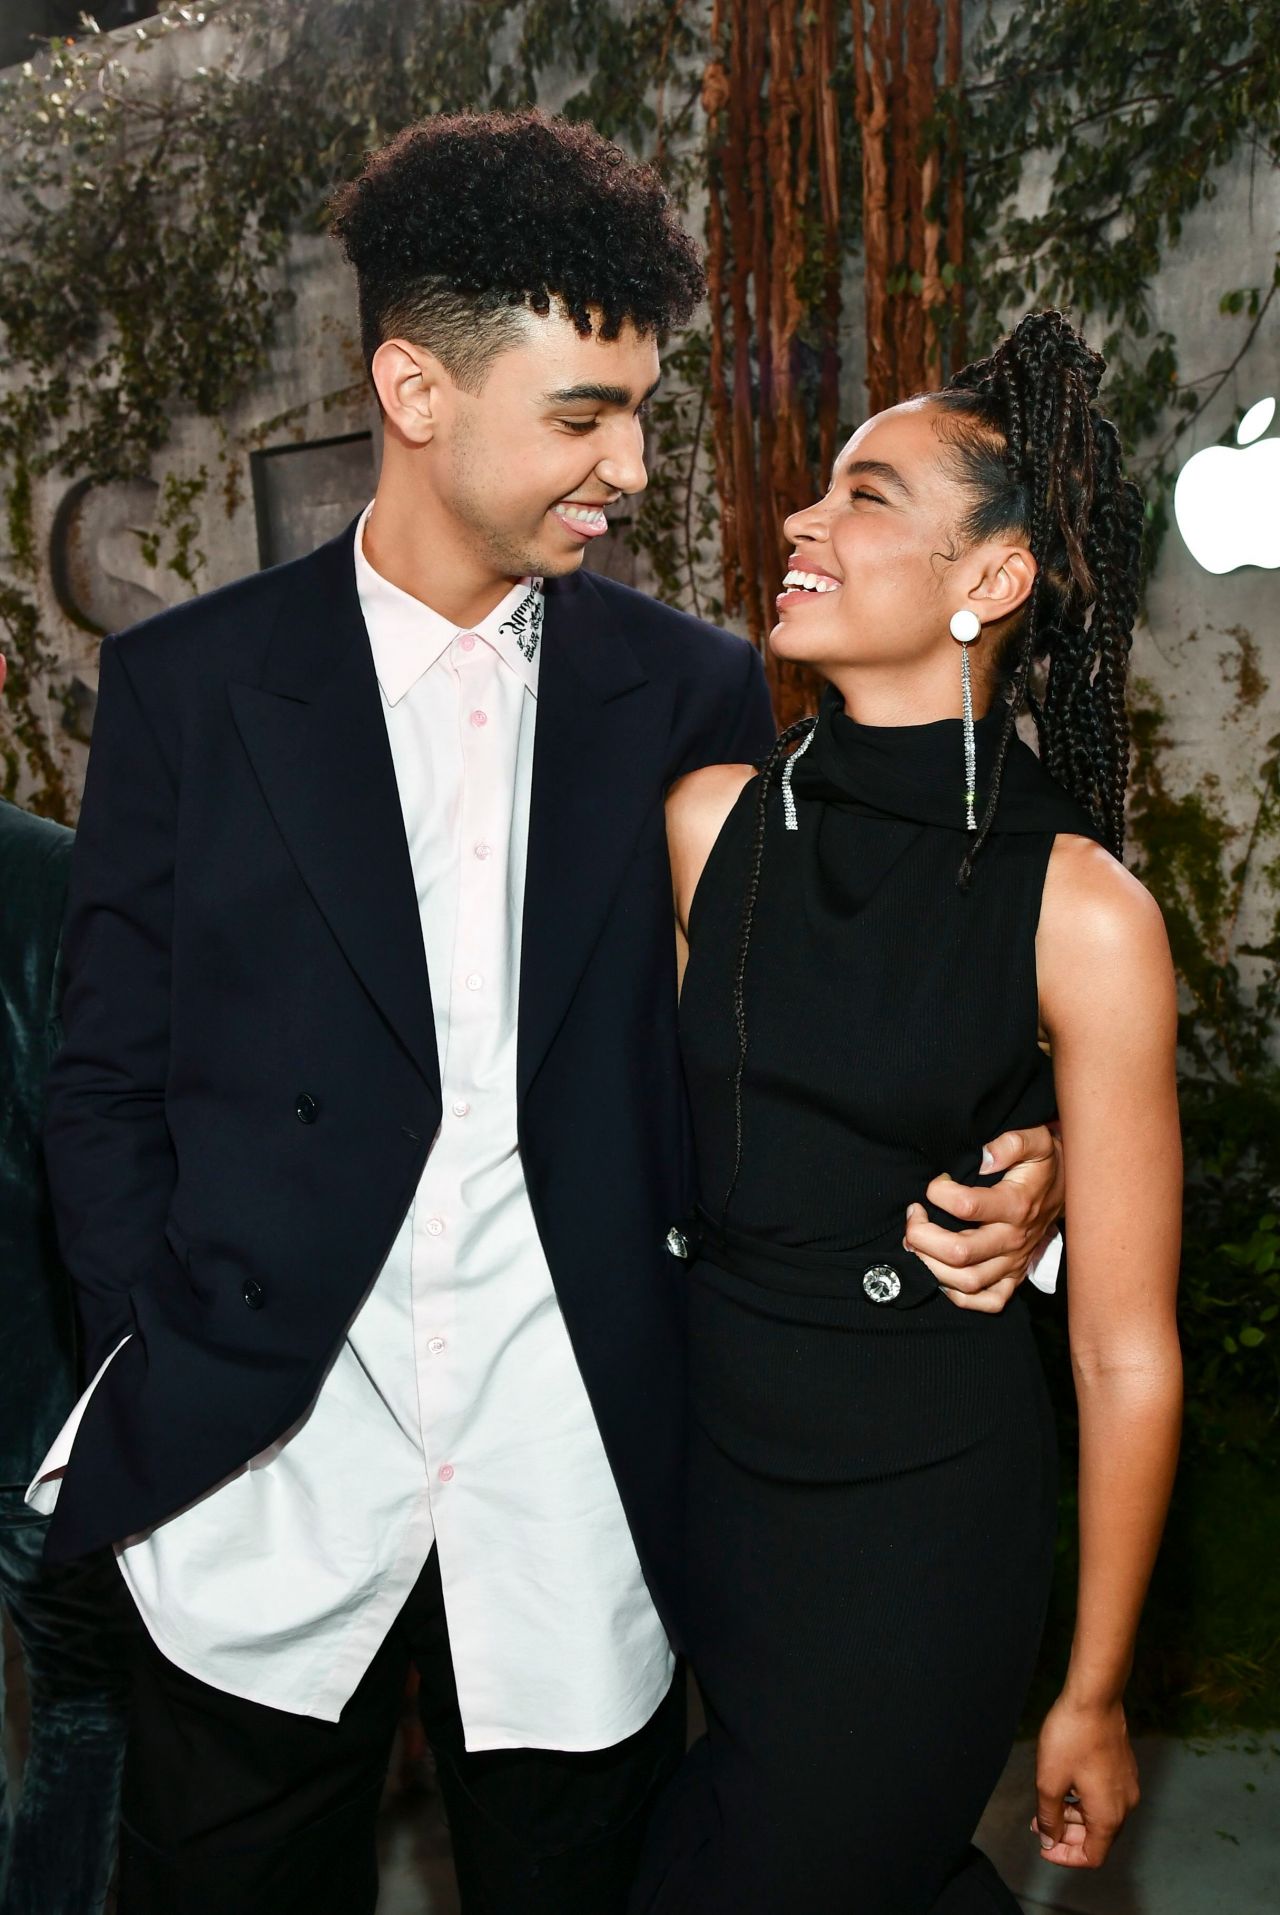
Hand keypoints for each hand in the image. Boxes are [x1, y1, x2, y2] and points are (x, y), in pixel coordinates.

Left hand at [903, 1123, 1062, 1312]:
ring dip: (931, 1266)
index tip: (934, 1184)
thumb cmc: (1043, 1166)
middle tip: (912, 1217)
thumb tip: (984, 1157)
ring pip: (967, 1282)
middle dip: (922, 1236)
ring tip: (916, 1243)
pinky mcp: (1014, 1277)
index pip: (966, 1206)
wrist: (1072, 1192)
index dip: (939, 1193)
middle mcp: (1014, 1239)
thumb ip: (1011, 1144)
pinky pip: (988, 1301)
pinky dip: (959, 1296)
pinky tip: (941, 1274)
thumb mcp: (1036, 1141)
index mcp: (1016, 1204)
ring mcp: (1014, 1263)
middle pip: (960, 1253)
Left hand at [1032, 1694, 1139, 1868]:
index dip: (1066, 1857)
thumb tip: (1049, 1841)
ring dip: (1072, 1816)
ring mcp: (1127, 1785)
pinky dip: (1083, 1800)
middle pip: (1097, 1837)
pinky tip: (1063, 1785)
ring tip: (1045, 1803)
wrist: (1094, 1698)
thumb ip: (1049, 1818)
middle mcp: (1125, 1805)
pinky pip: (1104, 1797)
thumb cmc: (1070, 1737)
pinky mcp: (1124, 1769)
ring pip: (1099, 1816)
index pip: (1092, 1856)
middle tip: (1038, 1824)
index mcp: (1109, 1815)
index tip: (1044, 1846)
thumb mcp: (1049, 1782)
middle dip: (1066, 1835)